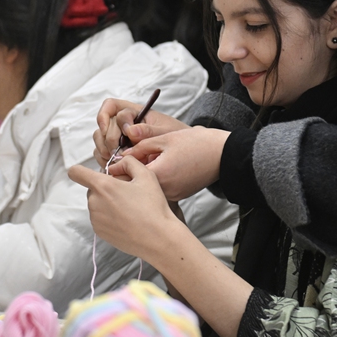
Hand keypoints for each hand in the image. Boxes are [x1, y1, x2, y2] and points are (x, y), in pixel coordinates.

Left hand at [69, 157, 180, 258]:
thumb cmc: (152, 207)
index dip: (80, 170)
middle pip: (91, 188)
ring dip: (107, 202)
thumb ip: (128, 161)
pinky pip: (100, 218)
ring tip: (129, 208)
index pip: (76, 172)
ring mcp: (95, 219)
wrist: (157, 238)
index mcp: (103, 186)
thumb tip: (117, 164)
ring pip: (96, 203)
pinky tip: (126, 219)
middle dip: (105, 188)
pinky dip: (109, 216)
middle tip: (125, 192)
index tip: (91, 174)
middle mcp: (94, 202)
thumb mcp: (145, 175)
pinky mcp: (99, 232)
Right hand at [93, 97, 188, 167]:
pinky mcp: (116, 151)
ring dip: (104, 148)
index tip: (121, 132)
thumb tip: (131, 131)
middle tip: (118, 152)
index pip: (112, 106)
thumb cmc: (174, 136)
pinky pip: (100, 152)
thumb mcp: (166, 131)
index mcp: (134, 112)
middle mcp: (123, 123)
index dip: (110, 116)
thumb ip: (149, 130)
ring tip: (116, 159)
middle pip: (104, 124)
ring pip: (99, 138)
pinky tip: (114, 166)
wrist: (180, 152)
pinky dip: (104, 159)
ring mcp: (118, 137)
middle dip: (109, 138)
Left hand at [110, 126, 228, 201]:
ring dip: (137, 184)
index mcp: (157, 174)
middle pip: (134, 188)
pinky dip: (152, 187)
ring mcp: (172, 196)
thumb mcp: (165, 139)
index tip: (112, 163)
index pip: (126, 176)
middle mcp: (164, 190)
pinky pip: (159, 193)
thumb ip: (140, 146)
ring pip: (146, 192)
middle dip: (124, 178)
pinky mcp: (178, 197)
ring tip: (138, 170)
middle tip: (123, 166)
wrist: (224, 156)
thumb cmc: (197, 144)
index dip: (115, 169)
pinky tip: (155, 176)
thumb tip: (121, 155)